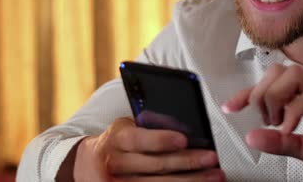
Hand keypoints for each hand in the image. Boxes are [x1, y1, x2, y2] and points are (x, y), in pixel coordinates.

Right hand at [73, 117, 224, 181]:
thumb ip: (147, 126)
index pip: (139, 140)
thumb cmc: (116, 142)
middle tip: (211, 158)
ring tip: (215, 176)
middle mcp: (116, 164)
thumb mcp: (125, 127)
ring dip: (193, 181)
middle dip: (188, 162)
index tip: (183, 138)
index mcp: (116, 140)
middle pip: (156, 166)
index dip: (161, 139)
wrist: (88, 165)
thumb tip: (183, 126)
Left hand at [222, 64, 302, 178]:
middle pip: (277, 70)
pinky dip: (293, 112)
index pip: (270, 82)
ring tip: (277, 123)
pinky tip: (289, 130)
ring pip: (292, 74)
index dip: (246, 93)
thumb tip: (252, 138)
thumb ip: (280, 143)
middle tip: (266, 121)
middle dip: (261, 94)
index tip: (230, 107)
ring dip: (275, 97)